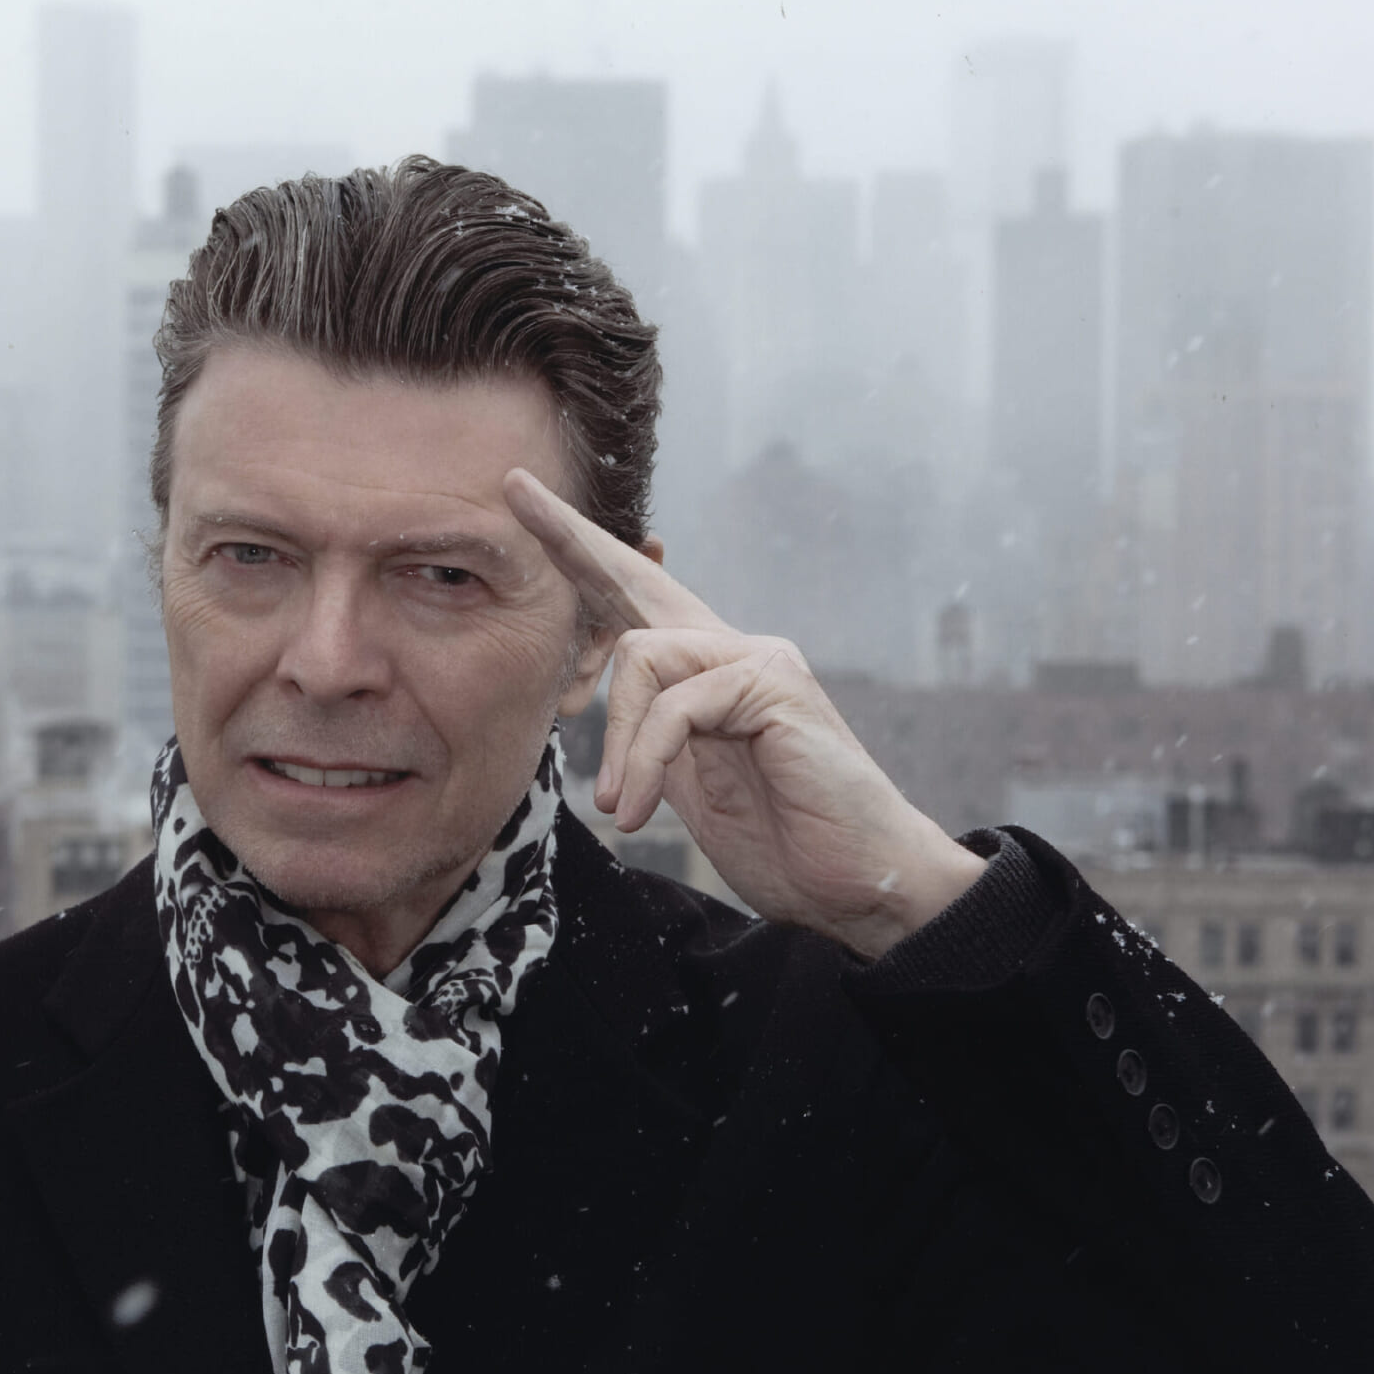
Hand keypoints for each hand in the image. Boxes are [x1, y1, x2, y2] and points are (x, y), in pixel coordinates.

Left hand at [504, 468, 985, 961]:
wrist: (858, 884)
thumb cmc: (783, 844)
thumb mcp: (688, 784)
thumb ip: (650, 739)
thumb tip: (598, 711)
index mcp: (708, 674)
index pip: (636, 603)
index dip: (582, 558)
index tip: (525, 503)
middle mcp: (735, 649)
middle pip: (638, 579)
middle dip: (571, 538)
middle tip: (515, 489)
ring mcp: (759, 659)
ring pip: (642, 654)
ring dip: (618, 741)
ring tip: (619, 805)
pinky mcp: (773, 684)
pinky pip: (675, 703)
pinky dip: (644, 759)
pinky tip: (638, 809)